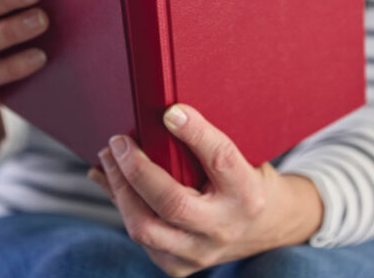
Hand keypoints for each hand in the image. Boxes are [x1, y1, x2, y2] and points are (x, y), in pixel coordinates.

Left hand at [88, 105, 322, 276]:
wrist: (266, 228)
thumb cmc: (245, 181)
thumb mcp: (243, 159)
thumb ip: (208, 144)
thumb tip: (162, 116)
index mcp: (247, 193)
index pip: (220, 160)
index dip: (194, 134)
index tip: (170, 112)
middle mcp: (224, 227)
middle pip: (172, 203)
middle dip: (137, 170)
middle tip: (119, 141)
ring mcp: (200, 252)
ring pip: (145, 228)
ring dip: (119, 190)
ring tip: (107, 159)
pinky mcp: (180, 266)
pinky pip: (141, 239)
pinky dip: (122, 207)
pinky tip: (111, 183)